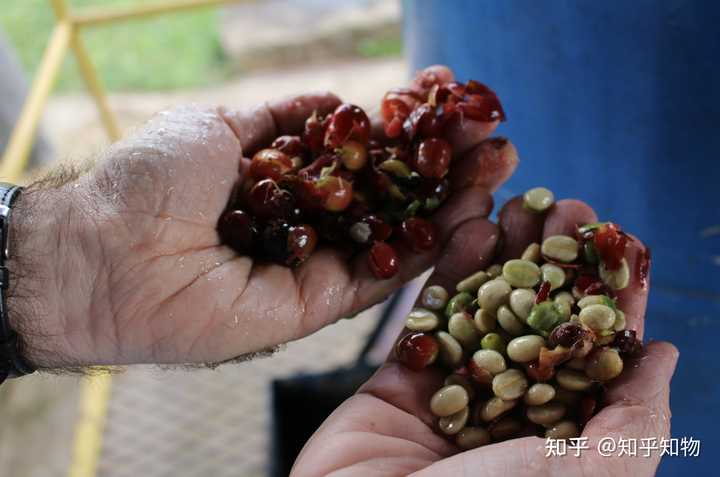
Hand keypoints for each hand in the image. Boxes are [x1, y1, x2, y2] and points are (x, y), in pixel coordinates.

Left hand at [8, 66, 517, 368]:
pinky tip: (466, 218)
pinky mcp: (312, 308)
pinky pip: (377, 280)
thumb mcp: (220, 124)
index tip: (452, 104)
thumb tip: (334, 100)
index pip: (363, 157)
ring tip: (497, 171)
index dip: (408, 133)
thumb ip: (282, 117)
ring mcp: (312, 267)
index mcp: (283, 182)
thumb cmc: (151, 178)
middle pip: (389, 198)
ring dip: (449, 206)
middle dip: (444, 169)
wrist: (105, 249)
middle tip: (496, 141)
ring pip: (393, 239)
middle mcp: (305, 226)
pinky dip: (423, 252)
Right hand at [291, 198, 677, 476]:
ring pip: (488, 311)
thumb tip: (664, 358)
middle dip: (559, 264)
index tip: (622, 244)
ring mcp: (456, 394)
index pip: (597, 359)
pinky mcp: (404, 381)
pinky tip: (471, 227)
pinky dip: (450, 272)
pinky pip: (430, 318)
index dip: (613, 300)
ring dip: (507, 255)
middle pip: (542, 323)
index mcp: (559, 441)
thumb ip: (630, 425)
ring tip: (523, 202)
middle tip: (568, 208)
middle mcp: (510, 413)